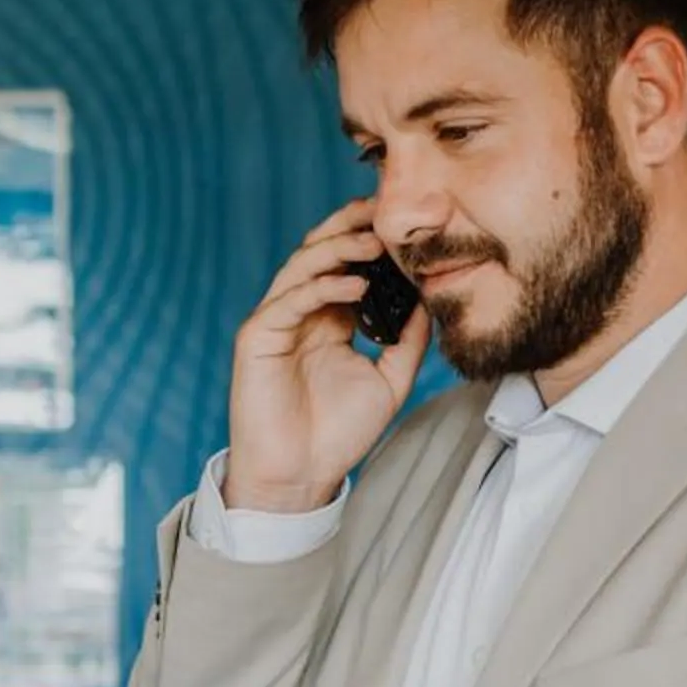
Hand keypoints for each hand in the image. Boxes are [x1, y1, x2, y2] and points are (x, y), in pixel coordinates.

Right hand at [224, 200, 431, 511]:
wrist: (301, 476)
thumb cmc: (338, 434)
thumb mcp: (388, 382)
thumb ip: (407, 342)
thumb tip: (430, 303)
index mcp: (329, 319)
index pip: (346, 264)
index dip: (368, 238)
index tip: (403, 222)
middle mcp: (301, 313)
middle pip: (320, 252)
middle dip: (350, 228)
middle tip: (383, 210)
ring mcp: (276, 322)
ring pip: (302, 267)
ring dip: (338, 249)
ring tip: (373, 242)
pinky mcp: (256, 338)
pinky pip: (288, 300)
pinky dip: (321, 287)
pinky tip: (355, 285)